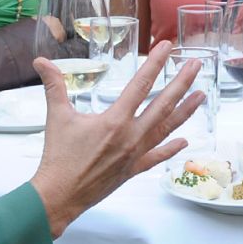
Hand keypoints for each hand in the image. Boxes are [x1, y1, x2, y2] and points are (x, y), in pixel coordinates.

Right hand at [29, 41, 205, 236]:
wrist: (59, 195)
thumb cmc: (58, 157)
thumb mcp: (57, 116)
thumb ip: (53, 85)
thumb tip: (41, 62)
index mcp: (114, 120)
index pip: (140, 84)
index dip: (155, 63)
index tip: (167, 47)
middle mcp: (131, 136)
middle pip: (163, 104)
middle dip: (181, 83)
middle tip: (196, 65)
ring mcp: (135, 154)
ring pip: (166, 128)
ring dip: (185, 111)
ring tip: (201, 95)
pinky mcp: (133, 170)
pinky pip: (157, 157)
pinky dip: (171, 148)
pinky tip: (185, 141)